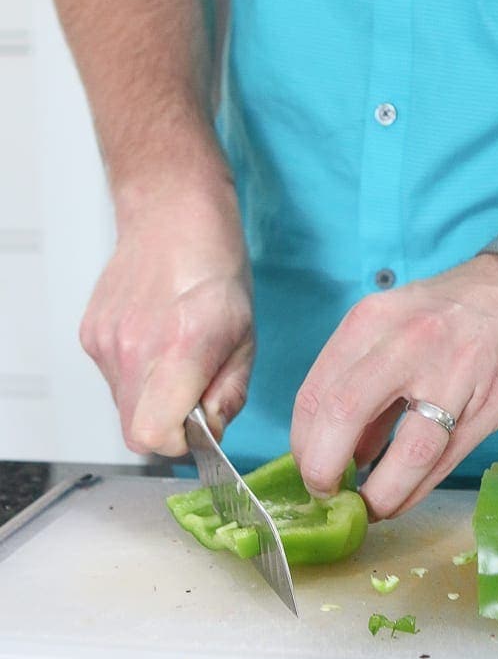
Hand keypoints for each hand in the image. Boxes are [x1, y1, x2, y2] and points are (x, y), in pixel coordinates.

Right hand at [80, 179, 253, 455]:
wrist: (171, 215)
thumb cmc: (217, 269)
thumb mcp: (246, 336)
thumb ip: (230, 393)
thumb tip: (210, 433)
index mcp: (182, 348)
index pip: (153, 436)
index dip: (179, 443)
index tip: (199, 425)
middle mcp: (134, 348)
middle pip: (135, 430)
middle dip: (168, 426)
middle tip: (193, 392)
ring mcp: (105, 341)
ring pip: (123, 406)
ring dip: (152, 399)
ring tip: (177, 357)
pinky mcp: (89, 334)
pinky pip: (113, 379)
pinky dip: (137, 375)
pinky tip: (156, 340)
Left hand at [291, 254, 497, 518]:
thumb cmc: (441, 317)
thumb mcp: (388, 329)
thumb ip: (357, 383)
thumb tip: (329, 451)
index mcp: (372, 321)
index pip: (317, 392)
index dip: (303, 444)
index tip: (307, 470)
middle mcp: (409, 341)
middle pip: (347, 413)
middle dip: (326, 468)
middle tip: (326, 495)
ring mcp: (456, 372)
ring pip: (409, 450)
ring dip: (381, 493)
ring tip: (369, 508)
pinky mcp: (493, 403)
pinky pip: (446, 460)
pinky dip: (416, 488)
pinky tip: (402, 498)